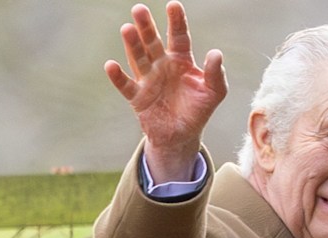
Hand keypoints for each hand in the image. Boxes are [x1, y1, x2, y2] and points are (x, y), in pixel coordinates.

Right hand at [105, 1, 227, 182]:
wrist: (182, 135)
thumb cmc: (199, 110)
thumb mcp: (215, 92)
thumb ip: (216, 74)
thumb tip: (215, 53)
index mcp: (181, 60)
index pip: (179, 37)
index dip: (176, 22)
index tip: (173, 5)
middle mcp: (162, 65)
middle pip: (153, 43)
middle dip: (147, 27)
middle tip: (139, 9)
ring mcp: (148, 80)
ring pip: (139, 58)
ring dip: (132, 45)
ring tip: (127, 29)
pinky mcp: (138, 97)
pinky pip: (126, 85)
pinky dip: (118, 77)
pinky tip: (111, 65)